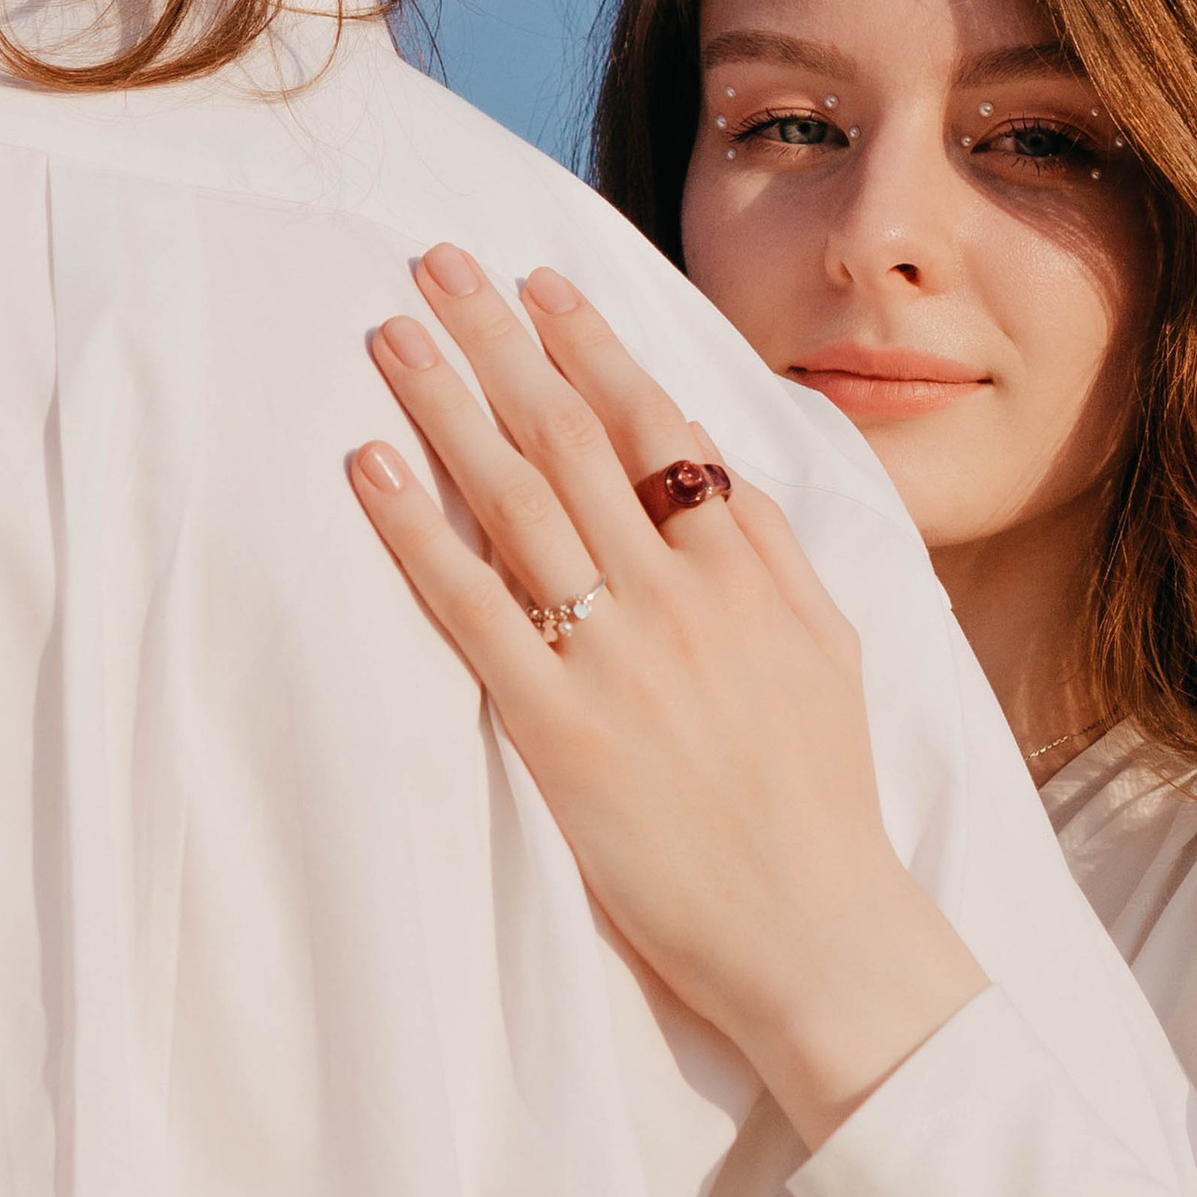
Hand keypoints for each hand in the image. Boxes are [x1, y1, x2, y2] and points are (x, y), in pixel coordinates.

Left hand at [348, 246, 985, 1149]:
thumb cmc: (821, 804)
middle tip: (435, 263)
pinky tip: (370, 465)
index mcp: (748, 569)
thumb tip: (714, 469)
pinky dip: (417, 529)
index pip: (656, 425)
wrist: (821, 933)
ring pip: (519, 497)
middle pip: (573, 435)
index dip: (588, 344)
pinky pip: (473, 606)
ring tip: (393, 333)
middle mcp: (684, 593)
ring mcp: (620, 656)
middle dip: (499, 338)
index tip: (536, 281)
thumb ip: (770, 554)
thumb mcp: (826, 650)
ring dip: (448, 402)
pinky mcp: (559, 730)